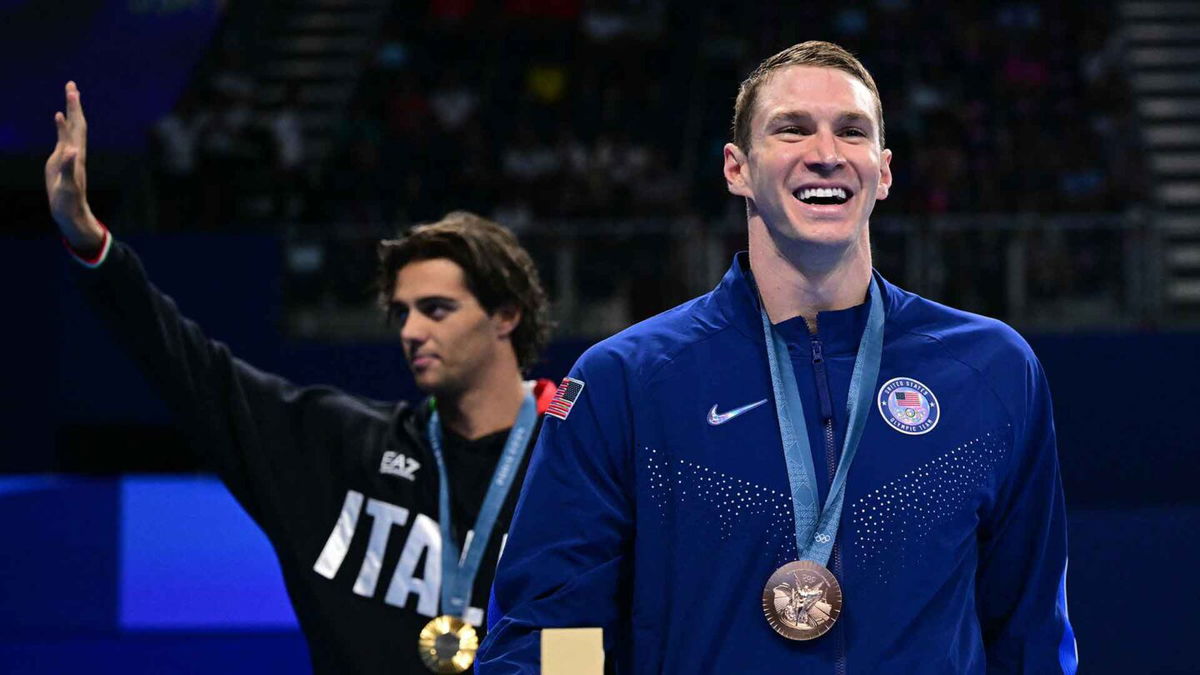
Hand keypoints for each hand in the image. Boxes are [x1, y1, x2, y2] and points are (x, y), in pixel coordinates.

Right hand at [45, 81, 103, 251]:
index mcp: (75, 154)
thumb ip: (68, 166)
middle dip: (74, 103)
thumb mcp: (67, 184)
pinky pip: (63, 138)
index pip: (76, 126)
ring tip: (70, 94)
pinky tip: (58, 118)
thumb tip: (71, 150)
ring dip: (71, 111)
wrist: (70, 211)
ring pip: (72, 129)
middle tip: (71, 84)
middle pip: (77, 123)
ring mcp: (69, 155)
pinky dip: (61, 126)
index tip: (72, 91)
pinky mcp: (62, 160)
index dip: (74, 109)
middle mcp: (75, 151)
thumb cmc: (69, 200)